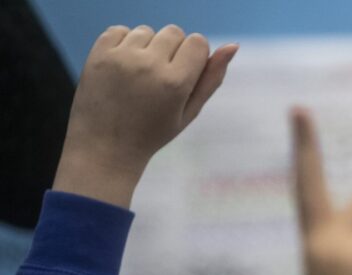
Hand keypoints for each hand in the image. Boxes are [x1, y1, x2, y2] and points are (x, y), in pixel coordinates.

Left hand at [53, 25, 237, 207]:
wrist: (105, 147)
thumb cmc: (153, 133)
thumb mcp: (189, 112)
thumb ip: (211, 79)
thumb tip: (233, 45)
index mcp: (176, 82)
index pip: (198, 42)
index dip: (194, 56)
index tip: (183, 75)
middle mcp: (149, 65)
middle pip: (174, 32)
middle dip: (172, 50)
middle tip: (159, 79)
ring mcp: (121, 58)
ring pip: (147, 31)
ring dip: (148, 47)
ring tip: (139, 75)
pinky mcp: (99, 54)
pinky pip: (120, 30)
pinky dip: (124, 44)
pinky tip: (122, 68)